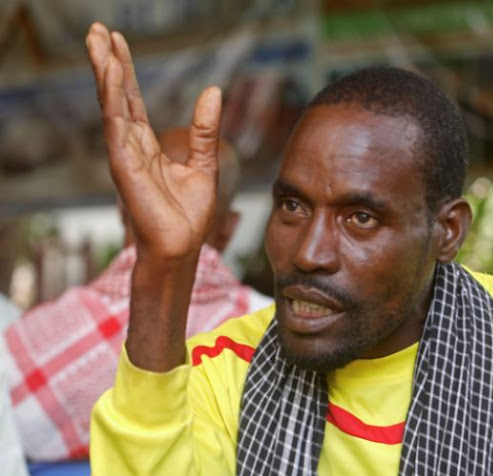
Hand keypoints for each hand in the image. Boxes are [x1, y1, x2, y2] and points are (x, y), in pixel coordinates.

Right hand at [86, 22, 221, 261]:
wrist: (182, 247)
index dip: (125, 71)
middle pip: (116, 96)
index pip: (133, 101)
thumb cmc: (189, 215)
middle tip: (97, 29)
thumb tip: (213, 91)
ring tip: (97, 39)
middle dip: (107, 62)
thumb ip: (205, 129)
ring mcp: (124, 154)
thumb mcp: (204, 163)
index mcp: (148, 146)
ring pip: (111, 104)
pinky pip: (116, 124)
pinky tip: (110, 72)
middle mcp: (131, 146)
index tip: (117, 42)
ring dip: (105, 71)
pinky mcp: (124, 164)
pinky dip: (112, 97)